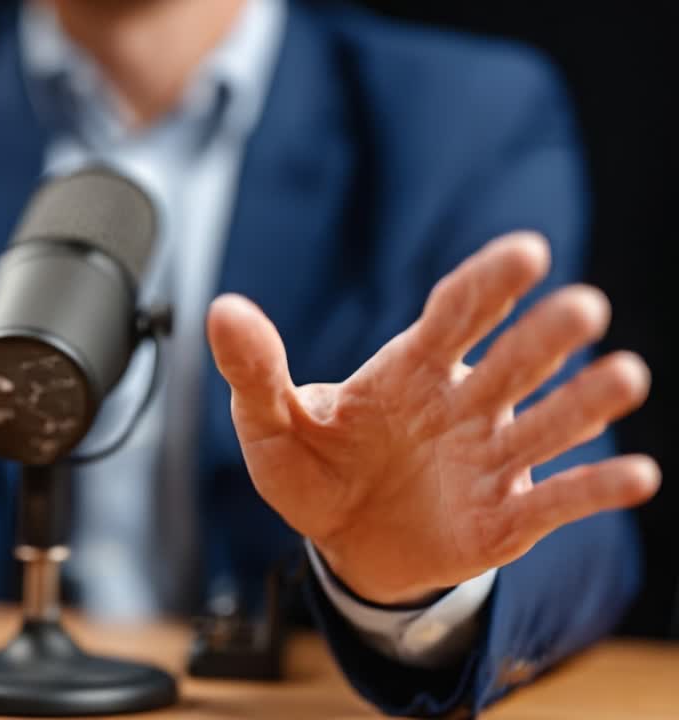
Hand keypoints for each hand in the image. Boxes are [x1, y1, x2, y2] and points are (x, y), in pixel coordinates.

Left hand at [207, 232, 658, 604]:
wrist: (341, 542)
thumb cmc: (313, 469)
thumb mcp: (271, 422)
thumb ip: (255, 370)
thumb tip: (221, 309)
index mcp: (411, 370)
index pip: (455, 315)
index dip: (487, 284)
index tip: (525, 251)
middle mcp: (463, 404)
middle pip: (510, 361)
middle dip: (545, 336)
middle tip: (582, 307)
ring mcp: (490, 459)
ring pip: (546, 425)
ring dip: (585, 402)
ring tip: (624, 376)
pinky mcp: (504, 518)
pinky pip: (553, 502)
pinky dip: (592, 489)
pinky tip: (636, 474)